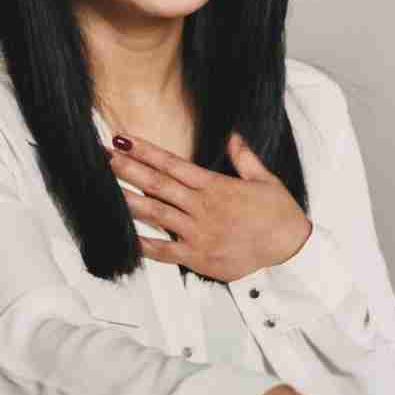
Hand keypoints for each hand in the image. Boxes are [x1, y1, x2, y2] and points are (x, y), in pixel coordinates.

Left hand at [109, 132, 311, 281]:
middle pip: (158, 185)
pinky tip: (125, 235)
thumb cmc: (279, 216)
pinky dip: (144, 244)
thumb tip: (232, 137)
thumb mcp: (265, 180)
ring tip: (106, 190)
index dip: (146, 151)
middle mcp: (203, 208)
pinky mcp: (198, 257)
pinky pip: (164, 251)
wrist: (290, 249)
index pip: (173, 164)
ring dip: (129, 200)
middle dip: (129, 170)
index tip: (125, 141)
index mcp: (216, 187)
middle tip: (104, 158)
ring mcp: (198, 233)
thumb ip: (244, 158)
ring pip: (156, 214)